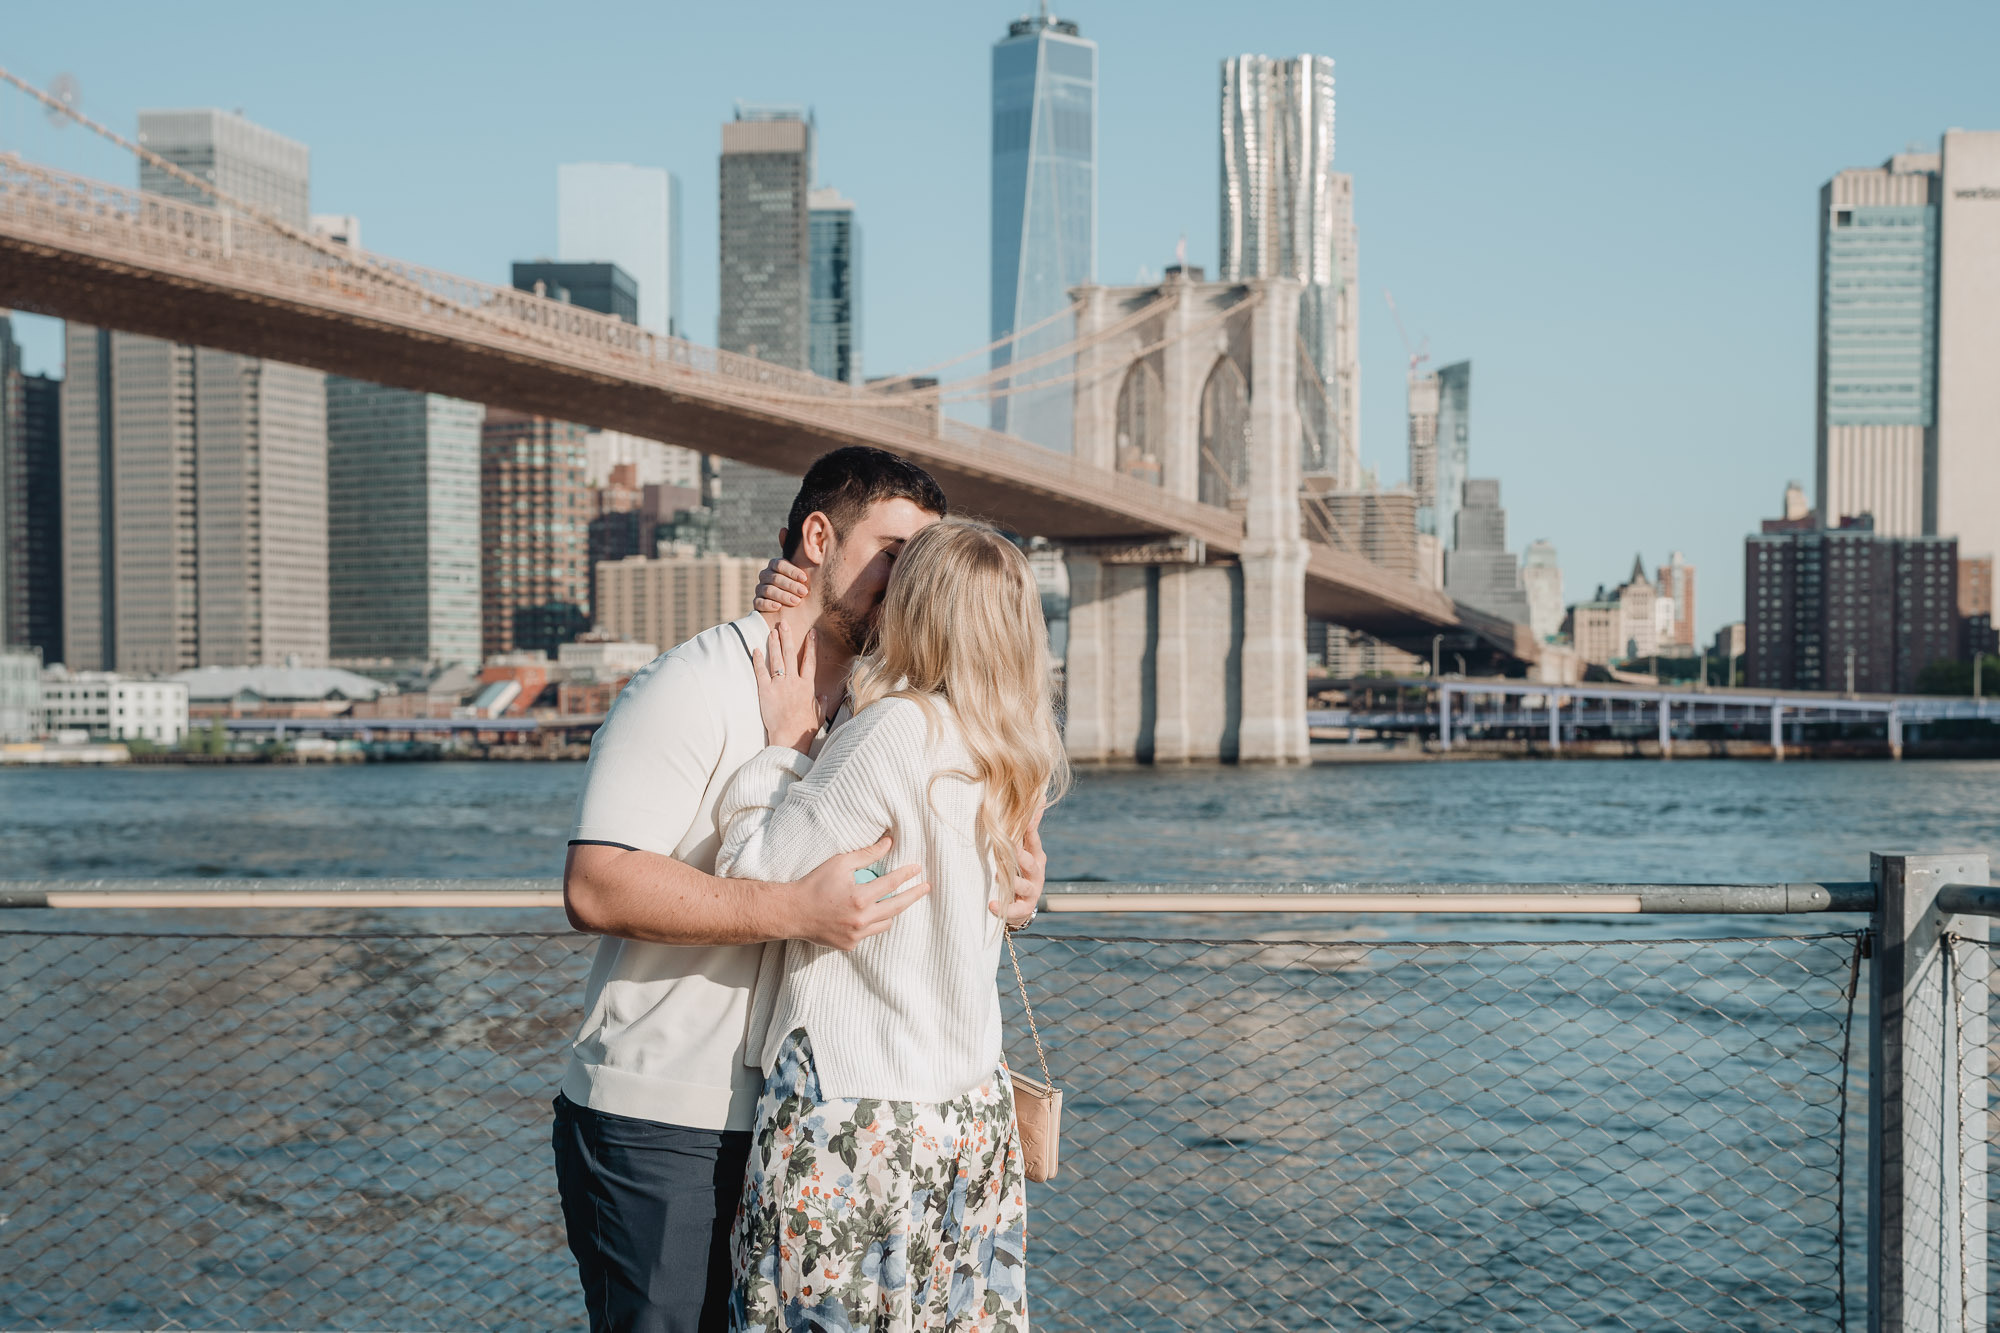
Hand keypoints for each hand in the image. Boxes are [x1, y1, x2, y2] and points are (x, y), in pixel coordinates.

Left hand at [751, 621, 820, 753]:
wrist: (790, 737)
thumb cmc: (805, 728)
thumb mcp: (819, 714)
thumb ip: (822, 703)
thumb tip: (824, 697)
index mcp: (808, 686)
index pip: (810, 661)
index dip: (811, 645)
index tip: (812, 633)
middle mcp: (794, 682)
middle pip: (790, 654)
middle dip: (788, 637)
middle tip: (785, 624)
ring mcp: (779, 685)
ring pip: (776, 659)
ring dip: (774, 644)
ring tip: (772, 631)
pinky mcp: (765, 691)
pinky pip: (760, 672)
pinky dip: (757, 660)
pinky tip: (755, 650)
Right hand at [755, 558, 809, 612]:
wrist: (789, 606)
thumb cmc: (798, 588)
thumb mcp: (801, 578)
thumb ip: (804, 568)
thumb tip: (807, 550)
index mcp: (774, 565)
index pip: (780, 564)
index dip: (792, 571)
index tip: (804, 578)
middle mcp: (765, 575)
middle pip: (775, 578)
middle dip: (791, 585)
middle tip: (803, 592)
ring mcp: (759, 588)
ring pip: (768, 590)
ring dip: (783, 596)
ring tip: (796, 601)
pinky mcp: (757, 602)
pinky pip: (759, 602)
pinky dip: (768, 604)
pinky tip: (778, 607)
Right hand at [788, 835, 932, 950]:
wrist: (792, 912)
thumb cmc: (814, 884)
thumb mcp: (839, 863)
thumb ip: (866, 855)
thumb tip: (889, 843)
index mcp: (860, 897)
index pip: (891, 884)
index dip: (907, 875)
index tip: (918, 869)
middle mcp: (861, 919)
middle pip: (897, 907)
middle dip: (914, 896)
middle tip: (926, 887)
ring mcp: (856, 935)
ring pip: (886, 923)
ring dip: (892, 911)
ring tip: (895, 901)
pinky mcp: (849, 945)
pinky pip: (869, 933)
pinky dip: (872, 923)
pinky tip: (869, 914)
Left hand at [991, 808, 1047, 930]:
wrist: (1022, 905)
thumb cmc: (1021, 870)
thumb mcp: (1026, 848)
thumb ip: (1028, 827)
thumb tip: (1037, 796)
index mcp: (1035, 855)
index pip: (1033, 838)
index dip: (1030, 826)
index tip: (1025, 814)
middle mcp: (1036, 872)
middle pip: (1030, 862)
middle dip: (1020, 855)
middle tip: (1011, 848)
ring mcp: (1031, 890)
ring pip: (1024, 886)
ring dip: (1013, 881)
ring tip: (999, 876)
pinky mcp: (1024, 908)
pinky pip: (1016, 910)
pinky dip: (1004, 908)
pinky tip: (992, 905)